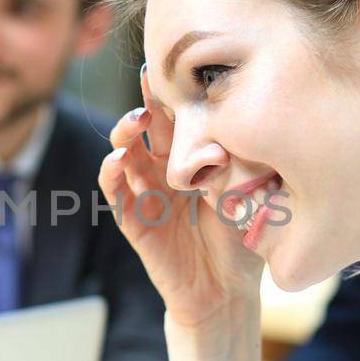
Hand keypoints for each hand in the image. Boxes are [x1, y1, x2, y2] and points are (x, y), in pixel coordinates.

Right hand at [98, 67, 263, 328]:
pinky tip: (117, 160)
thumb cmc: (242, 242)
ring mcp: (146, 195)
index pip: (177, 119)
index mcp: (191, 161)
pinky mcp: (134, 222)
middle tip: (151, 83)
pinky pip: (116, 194)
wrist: (228, 294)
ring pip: (125, 154)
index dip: (171, 93)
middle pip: (147, 129)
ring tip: (134, 123)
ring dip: (124, 135)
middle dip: (146, 104)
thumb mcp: (247, 193)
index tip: (173, 66)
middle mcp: (164, 172)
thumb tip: (245, 119)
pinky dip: (112, 175)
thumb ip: (239, 161)